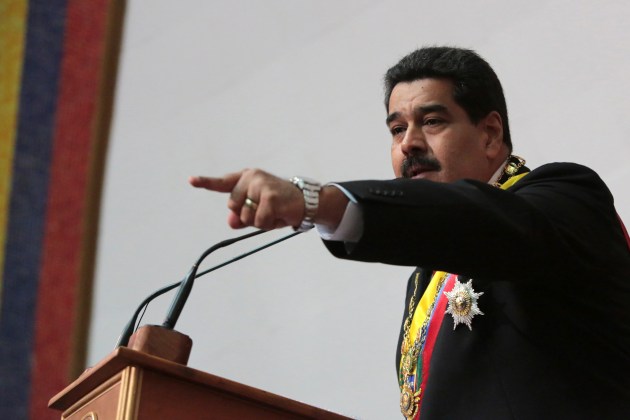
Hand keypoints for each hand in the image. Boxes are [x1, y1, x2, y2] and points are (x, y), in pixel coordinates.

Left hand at [189, 169, 304, 229]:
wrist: (307, 202)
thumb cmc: (280, 206)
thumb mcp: (258, 212)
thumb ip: (241, 216)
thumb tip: (231, 222)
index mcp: (246, 178)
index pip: (223, 182)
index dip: (206, 182)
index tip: (191, 180)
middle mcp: (251, 177)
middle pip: (233, 207)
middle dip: (248, 216)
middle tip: (267, 210)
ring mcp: (260, 185)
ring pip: (246, 216)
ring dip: (260, 221)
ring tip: (275, 212)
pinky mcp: (270, 196)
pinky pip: (259, 220)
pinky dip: (268, 224)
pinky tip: (280, 214)